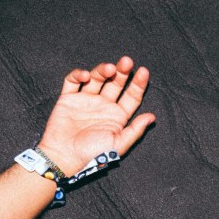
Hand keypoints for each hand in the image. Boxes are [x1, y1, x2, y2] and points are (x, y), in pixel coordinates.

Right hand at [37, 57, 155, 175]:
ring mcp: (86, 100)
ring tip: (109, 69)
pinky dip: (78, 74)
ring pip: (97, 78)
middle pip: (116, 83)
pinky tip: (85, 76)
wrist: (65, 156)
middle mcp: (103, 106)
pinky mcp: (68, 98)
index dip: (138, 84)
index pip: (131, 96)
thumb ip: (135, 130)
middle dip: (122, 72)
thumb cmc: (92, 153)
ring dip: (102, 70)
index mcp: (117, 117)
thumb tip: (152, 117)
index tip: (144, 71)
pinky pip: (73, 81)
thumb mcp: (118, 144)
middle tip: (127, 61)